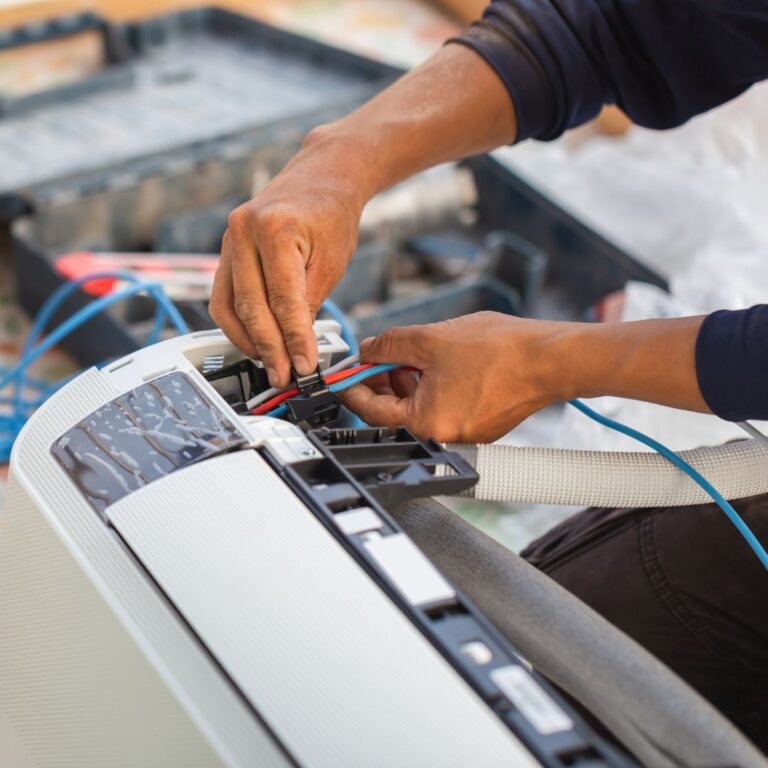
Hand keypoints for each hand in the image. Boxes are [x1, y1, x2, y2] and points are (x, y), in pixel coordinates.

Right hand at [209, 130, 369, 386]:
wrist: (320, 176)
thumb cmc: (331, 214)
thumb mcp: (331, 262)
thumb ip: (309, 303)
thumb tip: (295, 347)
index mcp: (275, 229)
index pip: (283, 300)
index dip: (293, 340)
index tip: (304, 366)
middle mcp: (243, 230)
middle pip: (251, 306)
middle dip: (269, 348)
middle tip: (285, 375)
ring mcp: (228, 239)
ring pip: (228, 306)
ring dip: (247, 341)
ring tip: (270, 363)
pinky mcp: (225, 249)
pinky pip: (223, 296)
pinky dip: (236, 323)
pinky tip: (254, 341)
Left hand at [342, 312, 569, 442]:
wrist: (549, 358)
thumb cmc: (499, 352)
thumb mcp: (429, 338)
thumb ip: (388, 345)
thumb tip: (367, 350)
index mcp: (426, 423)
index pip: (372, 410)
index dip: (353, 387)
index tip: (343, 374)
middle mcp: (444, 436)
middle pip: (396, 411)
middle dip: (383, 380)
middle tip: (376, 356)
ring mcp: (465, 432)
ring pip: (421, 406)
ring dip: (408, 380)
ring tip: (410, 352)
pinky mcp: (481, 423)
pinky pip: (444, 406)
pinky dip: (432, 386)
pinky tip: (435, 361)